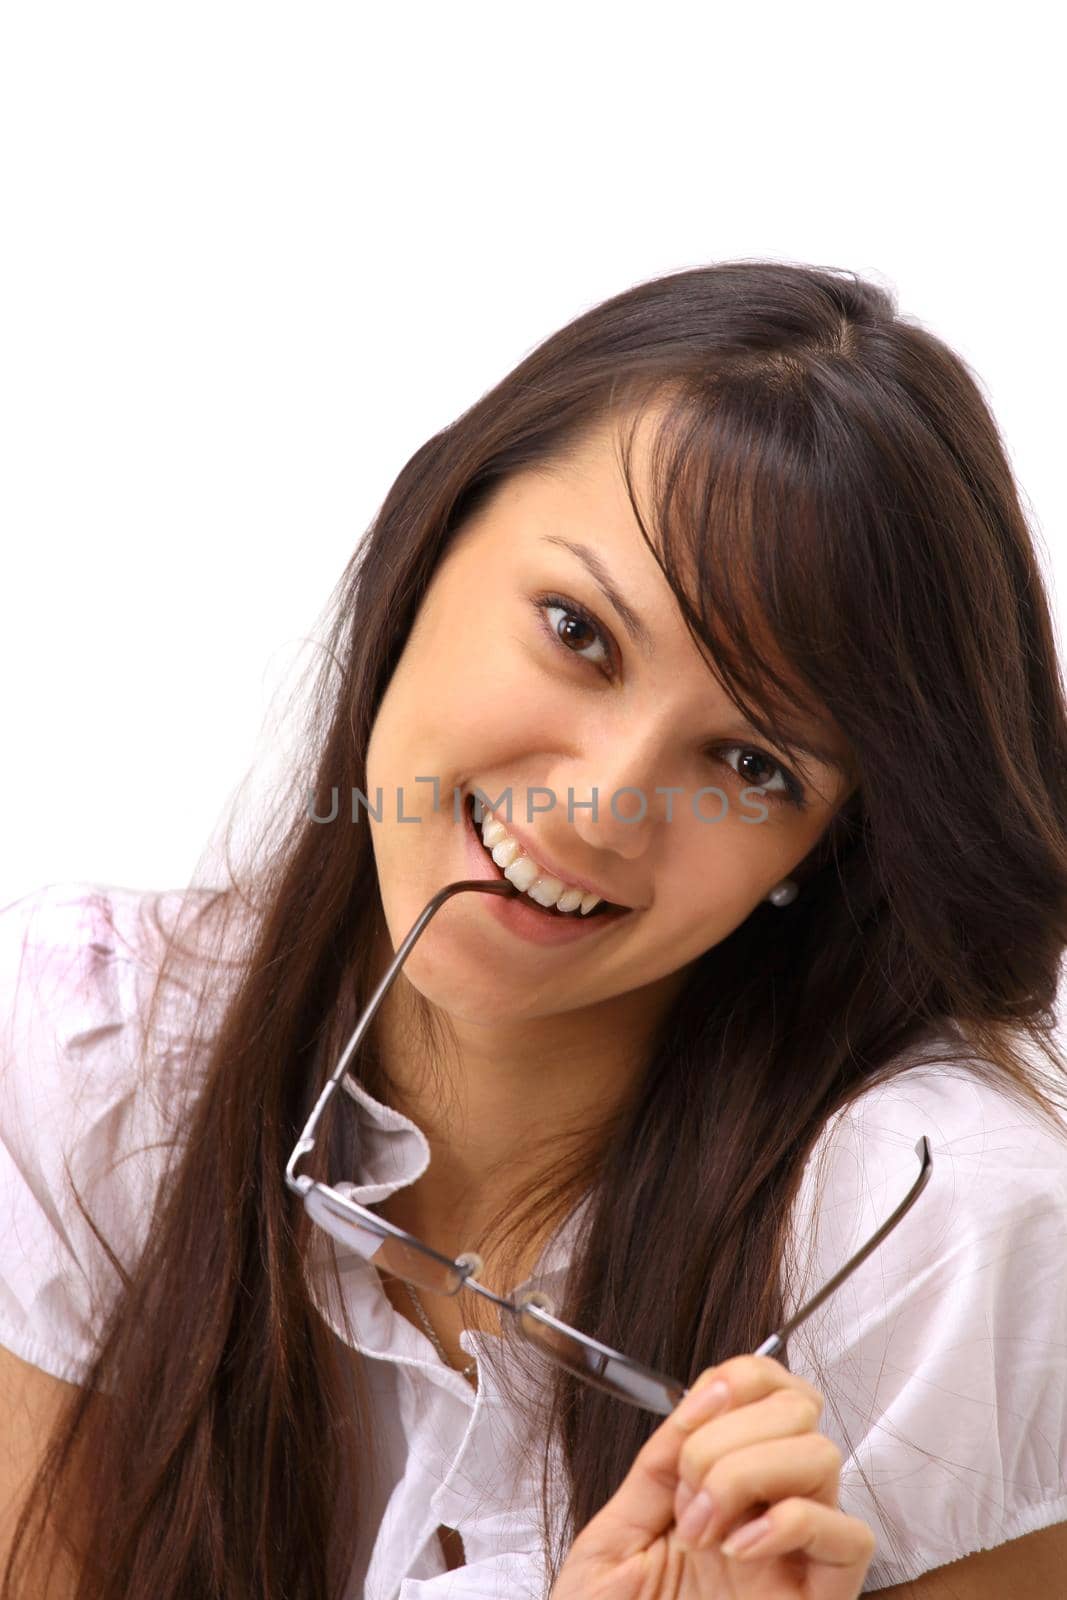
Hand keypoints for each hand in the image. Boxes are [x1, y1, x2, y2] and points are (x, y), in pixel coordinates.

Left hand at [550, 1354, 875, 1599]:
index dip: (744, 1377)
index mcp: (718, 1491)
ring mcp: (796, 1560)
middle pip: (801, 1410)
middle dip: (735, 1431)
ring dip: (752, 1472)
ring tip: (705, 1527)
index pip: (769, 1389)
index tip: (700, 1407)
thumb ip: (658, 1467)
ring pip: (825, 1457)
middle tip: (690, 1492)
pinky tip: (740, 1548)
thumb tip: (704, 1398)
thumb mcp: (614, 1540)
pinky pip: (849, 1537)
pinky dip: (791, 1522)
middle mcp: (765, 1516)